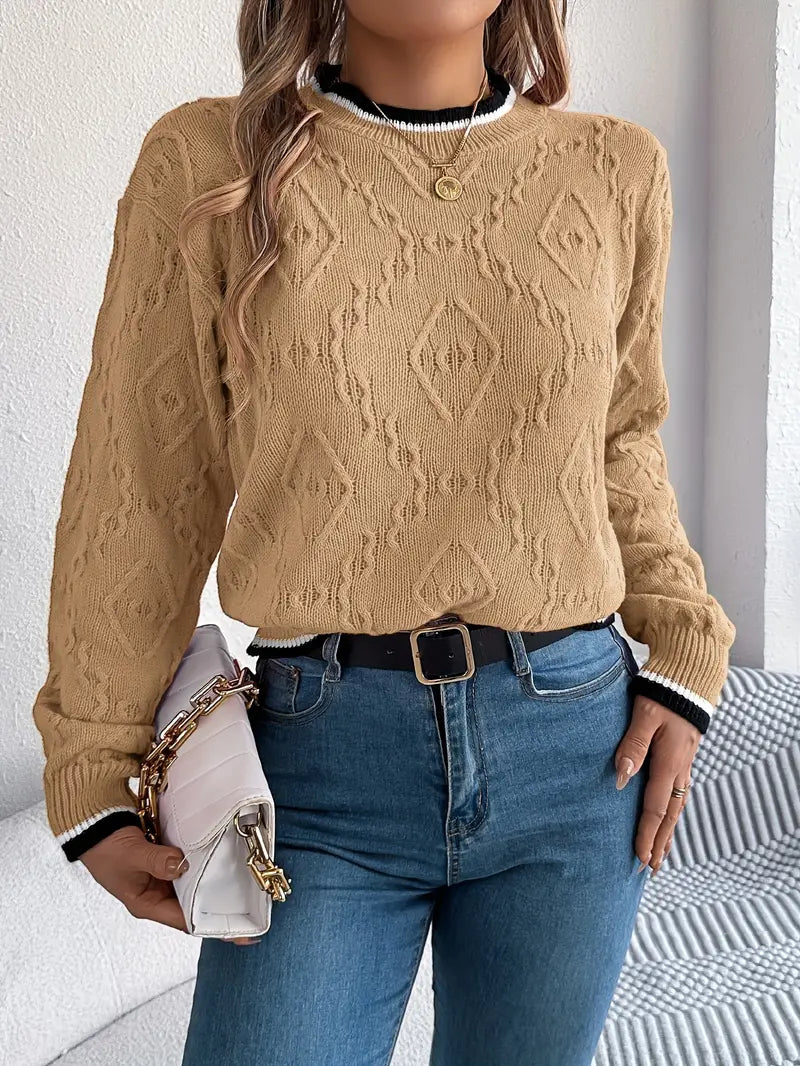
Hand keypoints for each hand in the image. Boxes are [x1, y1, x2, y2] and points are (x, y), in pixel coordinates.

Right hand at [80, 825, 259, 945]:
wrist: (96, 825)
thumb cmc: (106, 848)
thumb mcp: (131, 855)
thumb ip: (156, 860)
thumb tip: (181, 864)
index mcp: (147, 904)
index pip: (185, 921)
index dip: (210, 926)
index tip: (236, 930)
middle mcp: (158, 895)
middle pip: (195, 906)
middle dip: (220, 907)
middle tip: (250, 908)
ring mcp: (164, 878)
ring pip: (195, 887)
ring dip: (214, 884)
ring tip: (243, 886)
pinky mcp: (168, 861)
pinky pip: (191, 867)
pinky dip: (205, 864)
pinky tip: (223, 860)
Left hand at [614, 693, 699, 873]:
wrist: (687, 680)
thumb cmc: (661, 696)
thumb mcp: (644, 717)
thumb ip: (632, 746)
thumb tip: (620, 778)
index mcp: (668, 763)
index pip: (655, 808)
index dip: (647, 834)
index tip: (639, 858)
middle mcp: (679, 770)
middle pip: (669, 815)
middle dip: (659, 843)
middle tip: (649, 869)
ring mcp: (683, 766)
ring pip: (675, 807)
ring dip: (666, 832)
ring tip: (659, 855)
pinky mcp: (682, 759)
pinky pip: (677, 795)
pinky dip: (671, 815)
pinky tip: (667, 822)